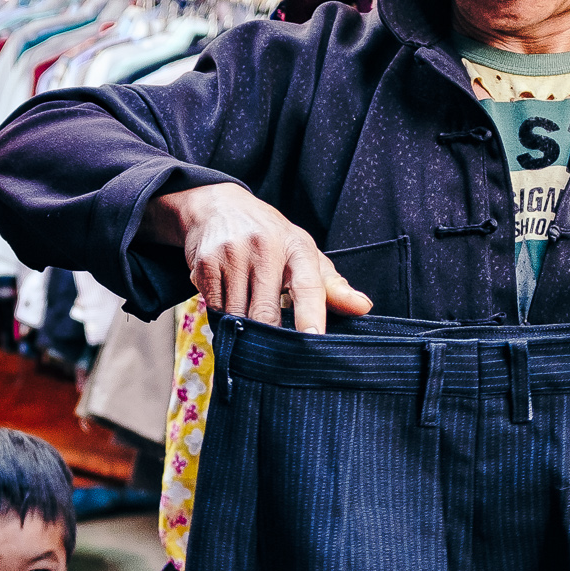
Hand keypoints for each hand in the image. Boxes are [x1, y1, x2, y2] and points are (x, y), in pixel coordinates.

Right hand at [143, 184, 372, 335]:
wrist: (218, 207)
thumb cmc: (271, 239)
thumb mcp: (303, 254)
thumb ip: (331, 285)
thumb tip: (364, 308)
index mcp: (297, 246)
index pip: (308, 286)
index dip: (311, 315)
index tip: (313, 340)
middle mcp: (265, 247)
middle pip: (266, 312)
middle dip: (270, 340)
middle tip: (275, 363)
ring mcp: (232, 254)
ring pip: (238, 316)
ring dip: (244, 332)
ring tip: (250, 331)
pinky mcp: (205, 264)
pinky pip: (215, 309)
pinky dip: (223, 319)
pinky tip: (228, 309)